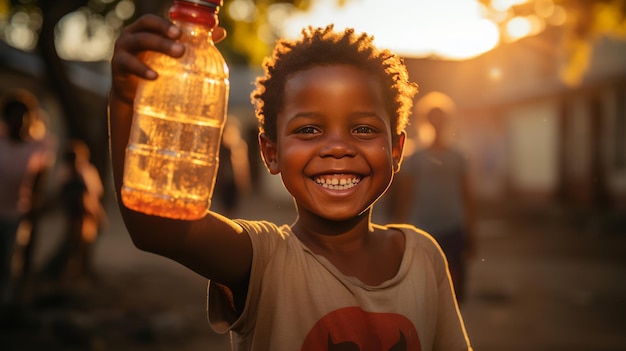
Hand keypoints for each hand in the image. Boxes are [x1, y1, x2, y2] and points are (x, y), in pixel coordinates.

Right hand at [110, 14, 226, 104]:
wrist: (134, 94)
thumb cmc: (156, 68)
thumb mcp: (172, 56)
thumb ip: (193, 43)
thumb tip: (221, 32)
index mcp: (144, 30)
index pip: (152, 21)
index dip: (165, 24)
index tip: (181, 33)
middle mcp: (131, 36)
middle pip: (146, 29)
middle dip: (164, 36)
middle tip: (182, 48)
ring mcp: (122, 50)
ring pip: (138, 42)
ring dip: (158, 47)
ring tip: (176, 57)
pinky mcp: (118, 67)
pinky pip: (128, 64)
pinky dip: (142, 70)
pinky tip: (154, 76)